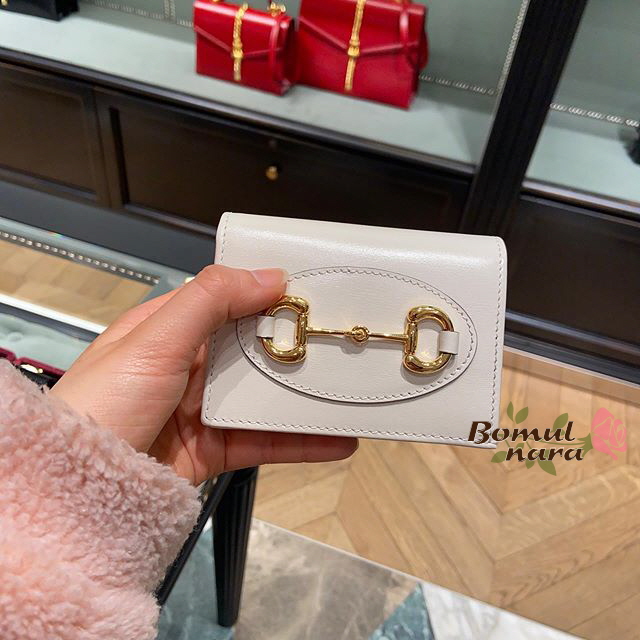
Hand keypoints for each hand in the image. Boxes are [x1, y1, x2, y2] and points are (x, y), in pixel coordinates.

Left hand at [50, 266, 357, 483]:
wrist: (78, 494)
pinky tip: (335, 438)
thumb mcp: (153, 340)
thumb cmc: (98, 408)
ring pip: (265, 396)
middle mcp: (188, 366)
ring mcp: (203, 408)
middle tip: (340, 341)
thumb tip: (266, 275)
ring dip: (305, 395)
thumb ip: (210, 300)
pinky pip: (265, 440)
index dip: (269, 296)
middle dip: (296, 346)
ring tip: (348, 388)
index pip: (228, 301)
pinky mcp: (215, 448)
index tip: (311, 295)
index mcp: (168, 329)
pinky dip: (301, 441)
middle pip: (253, 349)